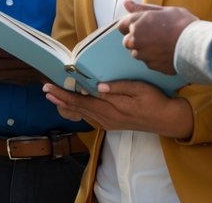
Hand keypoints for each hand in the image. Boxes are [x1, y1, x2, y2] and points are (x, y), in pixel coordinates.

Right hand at [0, 7, 42, 83]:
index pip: (4, 45)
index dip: (20, 45)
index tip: (34, 44)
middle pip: (13, 59)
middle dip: (30, 59)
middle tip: (47, 56)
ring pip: (14, 71)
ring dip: (30, 70)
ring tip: (46, 68)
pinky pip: (11, 80)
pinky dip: (24, 79)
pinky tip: (35, 78)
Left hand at [43, 80, 191, 137]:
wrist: (167, 120)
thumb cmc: (155, 101)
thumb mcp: (139, 89)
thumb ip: (119, 88)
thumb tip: (98, 87)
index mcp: (112, 109)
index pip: (82, 101)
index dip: (64, 94)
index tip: (49, 88)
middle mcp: (107, 119)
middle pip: (78, 108)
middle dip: (60, 99)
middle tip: (45, 90)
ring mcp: (109, 123)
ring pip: (82, 113)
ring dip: (66, 104)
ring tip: (53, 96)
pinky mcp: (112, 124)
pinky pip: (90, 116)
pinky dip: (77, 109)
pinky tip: (71, 104)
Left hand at [118, 1, 197, 74]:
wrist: (198, 44)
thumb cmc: (182, 24)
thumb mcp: (163, 10)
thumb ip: (141, 8)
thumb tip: (126, 3)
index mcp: (136, 24)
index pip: (121, 26)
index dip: (132, 25)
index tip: (143, 26)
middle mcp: (135, 40)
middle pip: (128, 41)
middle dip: (137, 39)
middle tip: (155, 36)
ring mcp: (144, 55)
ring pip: (138, 53)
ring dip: (145, 50)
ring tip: (162, 45)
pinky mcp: (153, 66)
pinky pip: (149, 63)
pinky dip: (155, 59)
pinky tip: (167, 53)